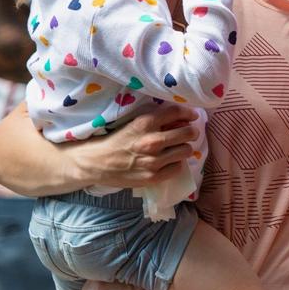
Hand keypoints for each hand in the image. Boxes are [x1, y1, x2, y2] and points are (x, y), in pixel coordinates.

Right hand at [69, 104, 199, 188]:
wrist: (96, 163)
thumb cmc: (115, 141)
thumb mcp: (133, 123)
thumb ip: (155, 120)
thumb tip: (181, 118)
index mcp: (145, 123)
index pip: (176, 112)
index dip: (189, 112)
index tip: (193, 115)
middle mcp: (151, 141)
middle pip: (188, 132)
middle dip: (191, 131)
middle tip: (189, 133)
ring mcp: (153, 161)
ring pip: (186, 150)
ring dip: (184, 148)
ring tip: (178, 148)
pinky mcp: (153, 177)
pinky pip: (178, 168)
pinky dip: (175, 163)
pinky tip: (168, 161)